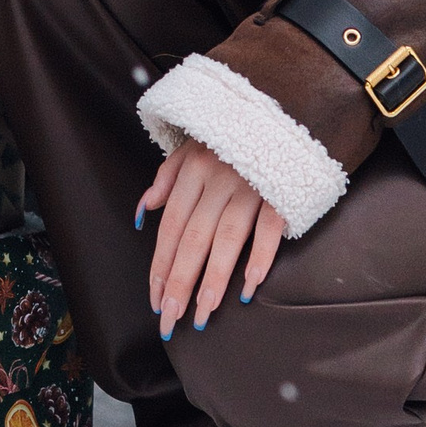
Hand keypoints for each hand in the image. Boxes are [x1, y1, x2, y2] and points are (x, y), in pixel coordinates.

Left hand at [139, 140, 284, 339]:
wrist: (283, 108)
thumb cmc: (230, 136)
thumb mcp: (191, 146)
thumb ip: (166, 177)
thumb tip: (142, 210)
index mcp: (193, 170)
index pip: (171, 226)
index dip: (161, 265)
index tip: (156, 299)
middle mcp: (219, 179)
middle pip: (194, 238)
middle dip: (180, 282)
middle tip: (172, 318)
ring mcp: (251, 186)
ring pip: (228, 239)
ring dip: (214, 279)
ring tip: (203, 312)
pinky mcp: (281, 193)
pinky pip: (270, 229)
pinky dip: (260, 257)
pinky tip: (248, 286)